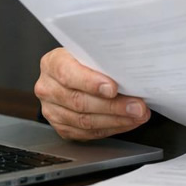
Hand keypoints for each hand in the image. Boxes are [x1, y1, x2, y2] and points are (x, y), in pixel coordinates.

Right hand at [34, 47, 150, 140]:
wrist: (75, 72)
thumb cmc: (86, 60)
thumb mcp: (91, 52)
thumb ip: (104, 60)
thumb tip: (131, 72)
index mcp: (52, 63)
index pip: (68, 74)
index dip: (91, 82)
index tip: (113, 88)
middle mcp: (48, 88)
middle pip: (79, 101)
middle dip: (113, 106)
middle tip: (137, 106)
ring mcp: (52, 110)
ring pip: (85, 121)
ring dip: (116, 120)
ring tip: (137, 115)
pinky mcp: (62, 127)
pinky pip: (87, 133)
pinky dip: (111, 128)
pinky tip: (127, 122)